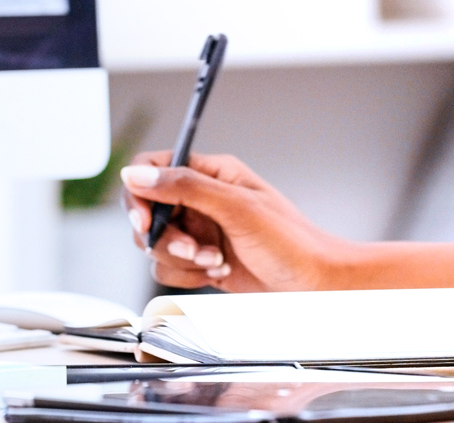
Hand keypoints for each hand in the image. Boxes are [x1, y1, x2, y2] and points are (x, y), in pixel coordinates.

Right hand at [120, 152, 357, 292]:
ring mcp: (202, 231)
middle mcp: (203, 199)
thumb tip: (136, 175)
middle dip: (166, 237)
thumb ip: (185, 187)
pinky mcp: (203, 261)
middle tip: (193, 248)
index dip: (140, 193)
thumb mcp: (238, 207)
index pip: (153, 168)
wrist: (317, 285)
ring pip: (157, 245)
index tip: (144, 219)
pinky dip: (188, 276)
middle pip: (149, 212)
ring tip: (217, 260)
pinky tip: (218, 272)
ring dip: (182, 260)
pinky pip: (170, 268)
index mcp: (212, 173)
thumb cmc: (292, 242)